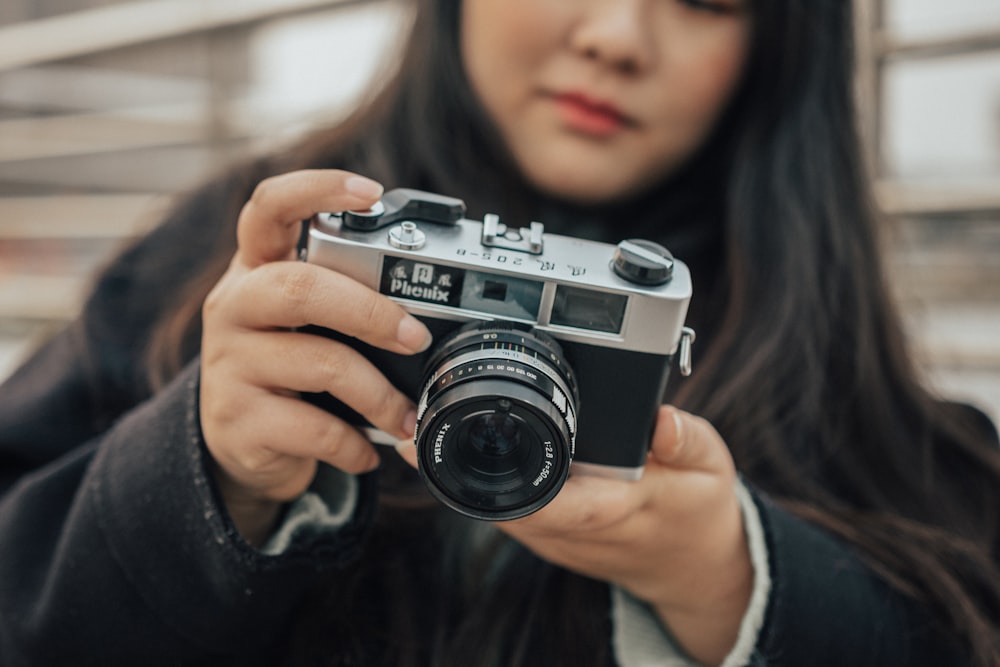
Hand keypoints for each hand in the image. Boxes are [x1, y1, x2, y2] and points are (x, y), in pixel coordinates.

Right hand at [200, 170, 431, 544]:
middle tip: (415, 337)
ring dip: (380, 396)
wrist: (240, 444)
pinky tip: (367, 449)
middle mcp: (234, 306)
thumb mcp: (309, 321)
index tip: (370, 192)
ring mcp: (228, 364)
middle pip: (300, 288)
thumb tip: (438, 303)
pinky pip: (315, 428)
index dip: (316, 190)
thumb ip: (348, 297)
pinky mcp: (236, 420)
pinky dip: (355, 443)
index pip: (269, 207)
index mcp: (257, 268)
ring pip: (320, 365)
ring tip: (407, 416)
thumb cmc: (290, 365)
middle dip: (372, 312)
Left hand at [397, 406, 752, 665]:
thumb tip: (663, 422)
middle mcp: (574, 533)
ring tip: (424, 430)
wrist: (693, 568)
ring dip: (461, 474)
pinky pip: (507, 509)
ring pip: (496, 509)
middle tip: (412, 428)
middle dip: (456, 468)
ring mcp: (557, 541)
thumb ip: (686, 442)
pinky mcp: (549, 538)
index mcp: (613, 511)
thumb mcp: (710, 467)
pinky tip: (464, 450)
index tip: (456, 443)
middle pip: (501, 505)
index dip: (495, 478)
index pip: (548, 503)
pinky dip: (482, 481)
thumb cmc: (698, 510)